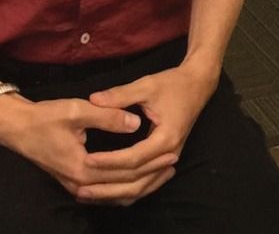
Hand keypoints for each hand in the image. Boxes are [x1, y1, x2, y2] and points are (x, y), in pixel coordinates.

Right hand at [0, 93, 177, 203]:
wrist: (17, 128)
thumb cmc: (45, 117)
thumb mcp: (77, 110)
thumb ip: (108, 115)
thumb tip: (136, 123)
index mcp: (83, 167)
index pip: (126, 170)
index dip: (151, 161)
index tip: (172, 151)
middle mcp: (80, 183)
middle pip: (124, 186)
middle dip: (151, 175)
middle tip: (175, 162)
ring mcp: (76, 186)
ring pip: (116, 194)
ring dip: (141, 184)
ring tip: (164, 172)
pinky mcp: (75, 182)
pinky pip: (106, 192)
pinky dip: (125, 188)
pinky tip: (139, 178)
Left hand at [78, 59, 219, 203]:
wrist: (197, 84)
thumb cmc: (172, 83)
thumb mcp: (146, 85)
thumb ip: (120, 95)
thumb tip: (93, 100)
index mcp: (166, 138)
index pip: (133, 158)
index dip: (110, 161)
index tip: (88, 159)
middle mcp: (169, 154)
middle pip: (137, 180)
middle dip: (108, 185)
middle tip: (81, 187)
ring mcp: (169, 159)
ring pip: (142, 187)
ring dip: (116, 192)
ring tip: (90, 194)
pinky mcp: (166, 159)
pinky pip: (147, 182)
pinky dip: (129, 190)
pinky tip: (110, 192)